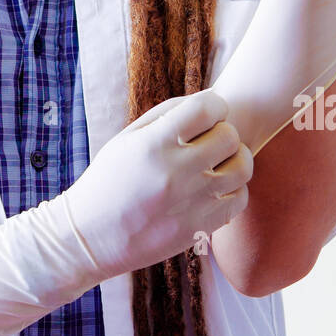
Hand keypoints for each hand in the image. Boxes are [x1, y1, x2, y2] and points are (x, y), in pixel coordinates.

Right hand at [63, 91, 252, 279]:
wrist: (92, 237)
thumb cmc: (109, 180)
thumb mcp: (128, 138)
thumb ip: (167, 113)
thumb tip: (209, 99)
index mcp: (153, 144)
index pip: (207, 108)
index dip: (215, 104)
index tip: (208, 112)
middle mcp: (175, 172)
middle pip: (229, 136)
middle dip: (224, 131)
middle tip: (210, 138)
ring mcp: (191, 202)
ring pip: (242, 167)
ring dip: (234, 159)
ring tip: (218, 162)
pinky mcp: (200, 228)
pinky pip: (239, 199)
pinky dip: (233, 189)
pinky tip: (215, 188)